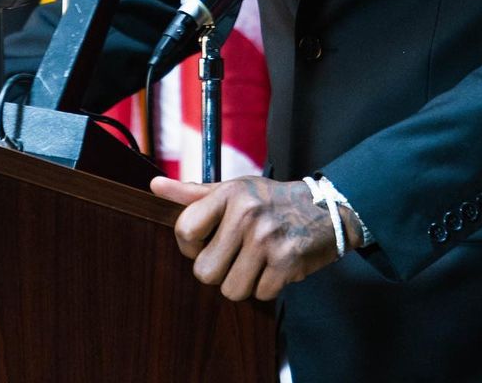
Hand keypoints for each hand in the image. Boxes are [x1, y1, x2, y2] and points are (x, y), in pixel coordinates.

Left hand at [150, 175, 361, 301]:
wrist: (326, 209)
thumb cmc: (271, 201)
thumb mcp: (235, 189)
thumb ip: (193, 193)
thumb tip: (154, 186)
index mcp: (230, 193)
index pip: (185, 230)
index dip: (190, 246)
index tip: (205, 243)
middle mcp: (247, 214)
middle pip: (205, 272)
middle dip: (219, 271)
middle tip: (236, 255)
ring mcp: (268, 239)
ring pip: (231, 290)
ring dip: (244, 283)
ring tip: (257, 261)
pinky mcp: (287, 262)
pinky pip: (260, 295)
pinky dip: (267, 287)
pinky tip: (276, 266)